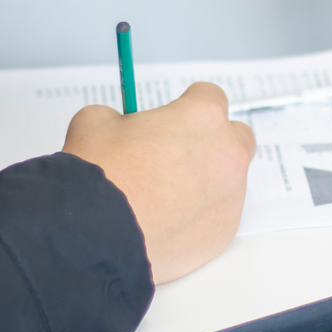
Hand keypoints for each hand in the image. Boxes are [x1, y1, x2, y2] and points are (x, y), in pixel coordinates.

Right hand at [62, 83, 255, 283]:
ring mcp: (231, 196)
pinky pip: (217, 216)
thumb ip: (119, 118)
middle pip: (235, 137)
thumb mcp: (95, 122)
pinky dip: (199, 217)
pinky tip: (166, 222)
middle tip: (177, 155)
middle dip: (212, 142)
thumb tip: (120, 127)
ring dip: (205, 182)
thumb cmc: (102, 176)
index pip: (210, 96)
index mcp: (203, 117)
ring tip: (163, 197)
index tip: (172, 120)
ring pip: (227, 180)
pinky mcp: (225, 232)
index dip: (186, 107)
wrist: (99, 235)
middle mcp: (228, 153)